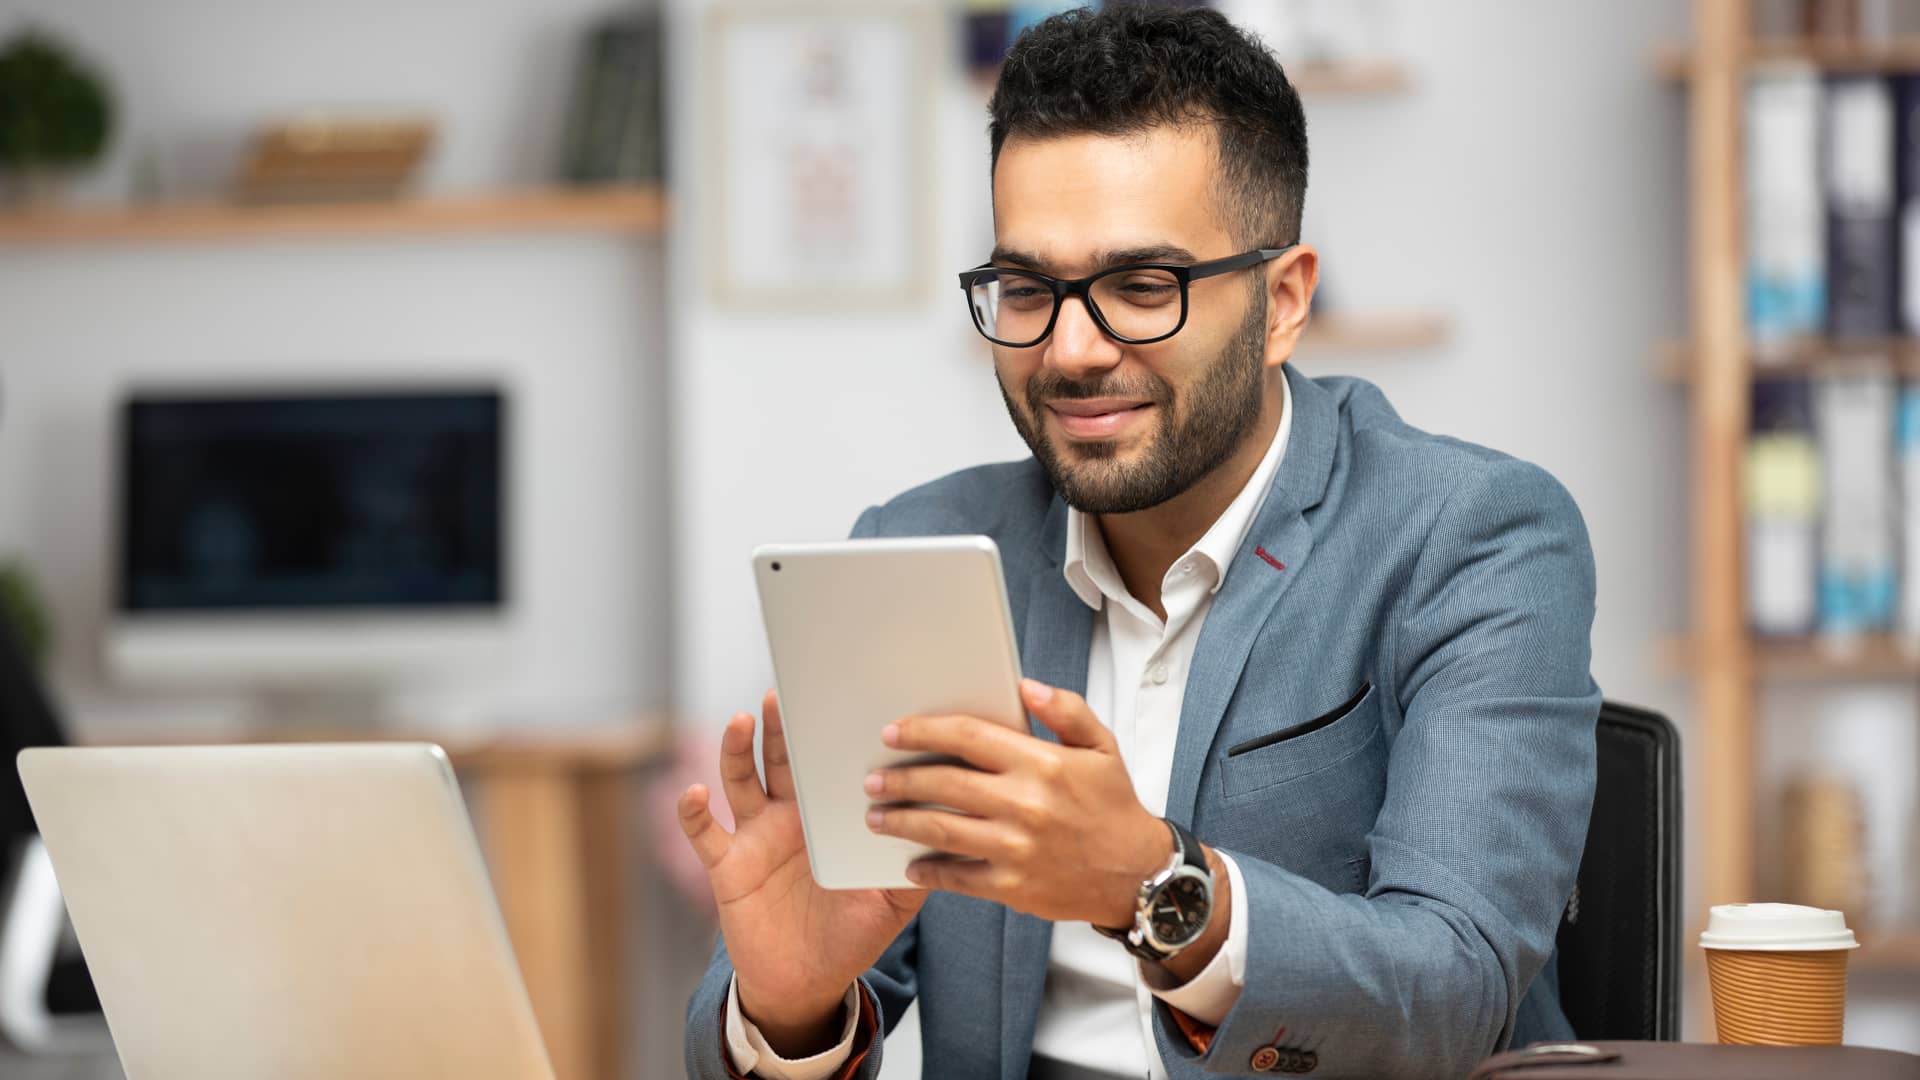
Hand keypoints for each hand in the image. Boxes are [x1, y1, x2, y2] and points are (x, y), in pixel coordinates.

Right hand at [678, 691, 926, 1055]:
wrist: (807, 982)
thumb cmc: (851, 935)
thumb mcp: (893, 902)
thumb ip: (917, 869)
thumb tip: (951, 834)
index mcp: (827, 816)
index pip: (826, 762)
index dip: (827, 732)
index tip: (838, 698)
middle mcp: (788, 816)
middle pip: (781, 757)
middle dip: (781, 725)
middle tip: (784, 693)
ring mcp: (755, 837)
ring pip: (740, 779)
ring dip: (735, 749)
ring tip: (740, 721)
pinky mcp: (727, 865)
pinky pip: (704, 832)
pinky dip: (693, 811)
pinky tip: (694, 791)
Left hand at [863, 678, 1170, 926]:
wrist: (1138, 875)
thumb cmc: (1115, 806)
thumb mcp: (1101, 747)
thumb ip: (1065, 711)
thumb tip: (1025, 686)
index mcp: (1041, 763)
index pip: (967, 736)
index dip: (923, 731)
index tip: (893, 733)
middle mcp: (1024, 804)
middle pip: (944, 783)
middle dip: (899, 780)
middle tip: (873, 780)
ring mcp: (1016, 848)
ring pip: (941, 830)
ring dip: (901, 822)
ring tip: (876, 817)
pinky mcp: (1012, 886)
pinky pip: (957, 877)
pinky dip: (928, 870)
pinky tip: (911, 864)